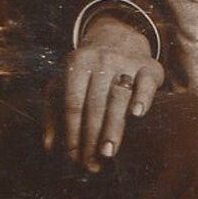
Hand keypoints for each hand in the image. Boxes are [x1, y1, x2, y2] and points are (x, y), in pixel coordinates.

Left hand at [45, 15, 163, 171]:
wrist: (118, 35)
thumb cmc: (88, 68)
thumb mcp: (66, 80)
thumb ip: (54, 110)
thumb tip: (49, 146)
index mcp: (77, 63)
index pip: (73, 102)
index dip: (72, 131)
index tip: (73, 157)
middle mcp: (101, 60)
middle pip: (94, 103)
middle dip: (91, 136)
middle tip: (91, 163)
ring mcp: (126, 61)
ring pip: (118, 97)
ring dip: (112, 126)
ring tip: (108, 152)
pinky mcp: (148, 66)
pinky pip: (146, 83)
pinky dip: (142, 97)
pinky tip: (137, 114)